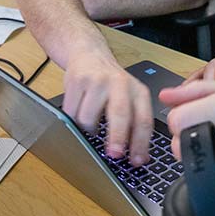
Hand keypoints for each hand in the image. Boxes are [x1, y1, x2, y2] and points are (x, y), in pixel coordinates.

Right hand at [62, 51, 153, 165]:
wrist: (90, 54)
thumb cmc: (112, 83)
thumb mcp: (130, 97)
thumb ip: (133, 122)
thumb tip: (137, 157)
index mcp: (138, 91)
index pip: (143, 119)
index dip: (141, 143)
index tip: (136, 161)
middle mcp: (120, 83)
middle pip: (120, 114)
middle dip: (117, 137)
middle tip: (114, 155)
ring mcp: (97, 81)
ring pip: (88, 118)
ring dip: (88, 131)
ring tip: (90, 126)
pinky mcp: (77, 81)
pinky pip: (71, 112)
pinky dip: (73, 121)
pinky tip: (78, 113)